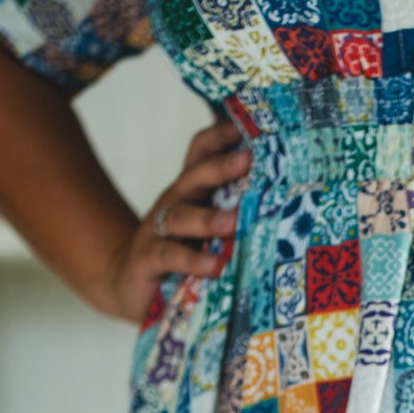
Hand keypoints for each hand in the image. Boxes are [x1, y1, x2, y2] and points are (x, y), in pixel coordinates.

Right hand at [91, 118, 250, 323]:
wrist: (129, 284)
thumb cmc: (181, 254)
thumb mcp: (206, 231)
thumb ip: (234, 216)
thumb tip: (284, 206)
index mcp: (191, 191)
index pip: (201, 152)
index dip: (220, 137)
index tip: (247, 128)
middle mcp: (175, 203)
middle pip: (194, 176)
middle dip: (221, 167)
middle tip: (248, 160)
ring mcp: (157, 230)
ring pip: (181, 217)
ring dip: (208, 219)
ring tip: (233, 223)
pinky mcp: (147, 259)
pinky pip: (170, 255)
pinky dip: (191, 260)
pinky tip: (212, 265)